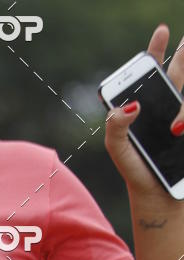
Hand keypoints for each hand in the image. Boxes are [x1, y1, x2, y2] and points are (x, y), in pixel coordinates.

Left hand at [104, 24, 183, 197]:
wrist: (159, 195)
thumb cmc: (136, 171)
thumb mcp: (118, 150)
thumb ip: (116, 127)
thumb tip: (131, 105)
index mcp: (145, 105)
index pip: (152, 71)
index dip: (156, 50)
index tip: (162, 31)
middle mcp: (168, 106)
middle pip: (178, 71)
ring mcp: (183, 116)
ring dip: (183, 106)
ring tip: (175, 131)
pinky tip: (180, 132)